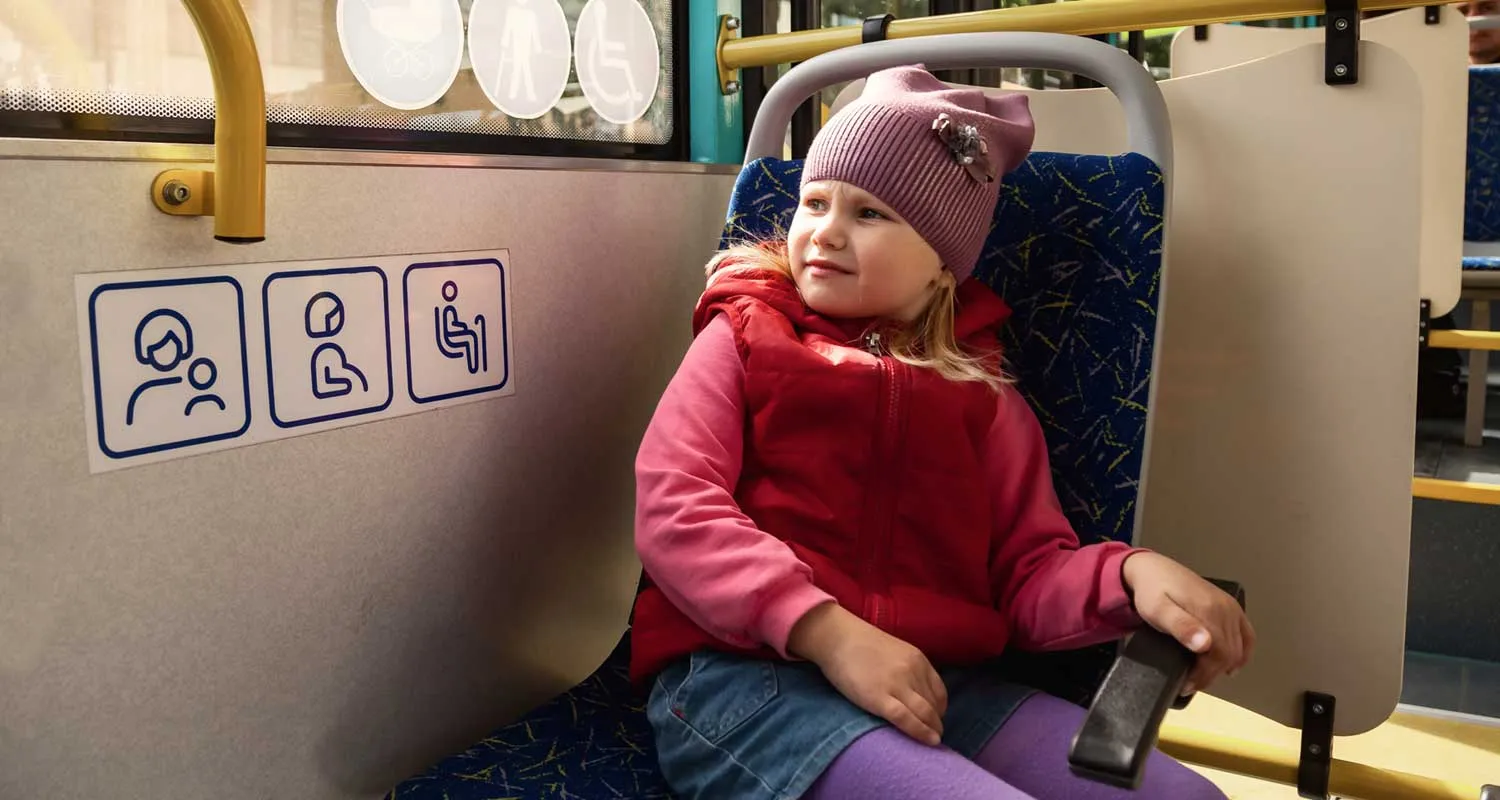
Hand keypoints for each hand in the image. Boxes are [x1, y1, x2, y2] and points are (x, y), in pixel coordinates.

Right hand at [787, 602, 947, 745]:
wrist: (836, 637)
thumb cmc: (859, 644)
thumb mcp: (894, 650)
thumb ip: (907, 667)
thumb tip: (914, 690)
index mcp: (917, 659)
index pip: (939, 690)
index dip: (940, 707)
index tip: (936, 717)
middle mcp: (912, 671)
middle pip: (934, 703)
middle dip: (937, 721)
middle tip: (934, 733)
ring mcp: (897, 685)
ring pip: (925, 713)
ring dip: (932, 729)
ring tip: (932, 739)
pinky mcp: (880, 699)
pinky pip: (906, 719)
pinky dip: (921, 732)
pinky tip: (929, 741)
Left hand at [1122, 552, 1255, 696]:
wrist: (1151, 569)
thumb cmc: (1150, 592)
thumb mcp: (1157, 611)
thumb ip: (1181, 627)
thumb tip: (1205, 645)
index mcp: (1209, 611)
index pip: (1218, 654)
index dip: (1204, 675)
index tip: (1186, 685)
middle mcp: (1226, 608)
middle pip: (1230, 653)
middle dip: (1211, 674)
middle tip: (1191, 683)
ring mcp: (1231, 606)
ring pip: (1239, 647)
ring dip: (1224, 666)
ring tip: (1202, 675)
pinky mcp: (1230, 605)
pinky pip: (1247, 634)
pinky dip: (1242, 652)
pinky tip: (1231, 666)